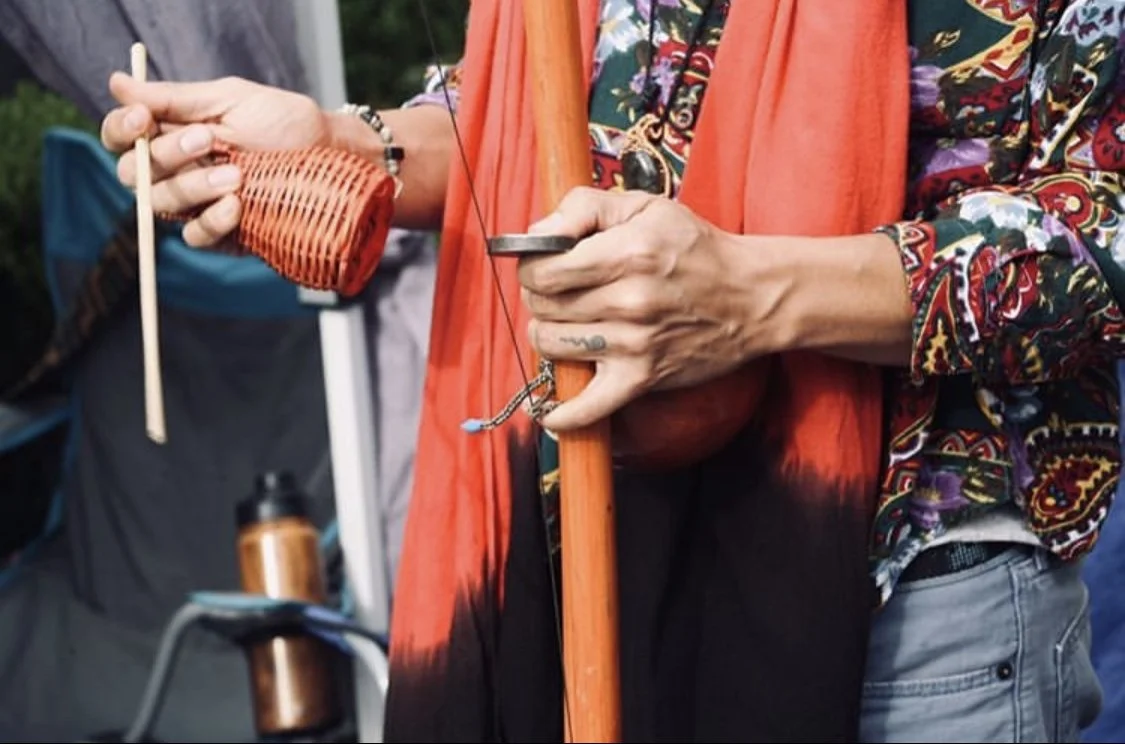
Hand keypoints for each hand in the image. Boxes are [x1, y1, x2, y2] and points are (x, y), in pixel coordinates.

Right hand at [100, 73, 328, 245]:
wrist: (333, 157)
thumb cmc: (285, 123)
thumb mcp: (231, 100)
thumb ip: (175, 98)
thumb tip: (117, 84)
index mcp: (172, 133)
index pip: (122, 136)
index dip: (121, 129)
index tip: (142, 119)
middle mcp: (177, 170)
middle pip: (133, 172)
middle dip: (165, 154)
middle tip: (206, 140)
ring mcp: (197, 204)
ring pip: (161, 204)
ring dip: (193, 186)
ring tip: (235, 174)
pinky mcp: (221, 234)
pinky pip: (195, 236)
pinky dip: (211, 220)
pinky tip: (237, 206)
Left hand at [519, 187, 785, 430]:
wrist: (751, 296)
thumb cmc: (694, 248)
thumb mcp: (643, 207)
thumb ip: (582, 207)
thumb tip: (535, 234)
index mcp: (625, 253)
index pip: (541, 270)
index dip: (532, 266)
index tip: (546, 265)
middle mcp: (628, 300)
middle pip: (541, 307)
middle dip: (539, 297)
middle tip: (560, 292)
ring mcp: (634, 344)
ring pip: (551, 347)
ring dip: (549, 336)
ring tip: (569, 324)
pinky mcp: (643, 378)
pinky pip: (589, 408)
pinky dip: (562, 415)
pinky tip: (549, 412)